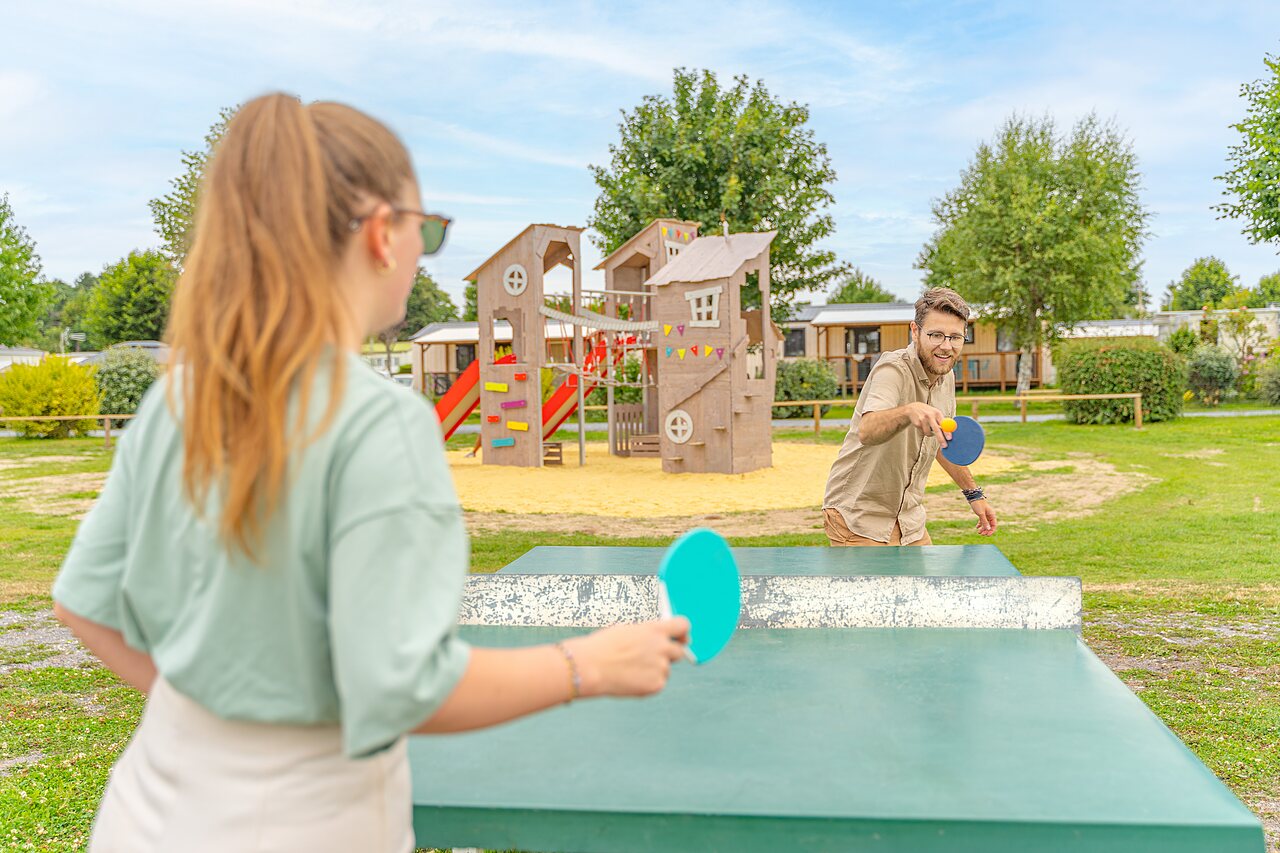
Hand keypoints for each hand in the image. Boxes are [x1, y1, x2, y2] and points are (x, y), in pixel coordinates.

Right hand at [564, 618, 689, 697]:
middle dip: (670, 654)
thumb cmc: (603, 646)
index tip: (680, 637)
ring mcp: (660, 667)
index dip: (682, 632)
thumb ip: (646, 633)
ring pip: (665, 669)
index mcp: (654, 630)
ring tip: (630, 669)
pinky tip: (630, 679)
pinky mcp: (656, 685)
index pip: (682, 626)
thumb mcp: (627, 629)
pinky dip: (647, 682)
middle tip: (653, 657)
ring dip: (654, 669)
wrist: (591, 666)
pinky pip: (657, 683)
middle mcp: (661, 647)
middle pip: (679, 651)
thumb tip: (656, 637)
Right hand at [904, 402, 948, 446]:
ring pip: (928, 433)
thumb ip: (941, 421)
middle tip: (944, 445)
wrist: (913, 408)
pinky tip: (922, 425)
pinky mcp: (917, 423)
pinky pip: (922, 432)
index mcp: (937, 413)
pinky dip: (923, 431)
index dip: (947, 431)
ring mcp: (923, 420)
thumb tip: (948, 431)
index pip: (944, 423)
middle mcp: (930, 416)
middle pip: (937, 429)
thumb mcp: (935, 413)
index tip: (949, 438)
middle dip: (941, 439)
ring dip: (930, 434)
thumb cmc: (927, 412)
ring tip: (929, 429)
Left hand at [971, 499, 996, 535]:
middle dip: (986, 531)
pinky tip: (977, 527)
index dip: (991, 531)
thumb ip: (984, 522)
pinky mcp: (982, 514)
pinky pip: (982, 521)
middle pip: (990, 525)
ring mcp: (986, 515)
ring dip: (983, 529)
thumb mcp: (981, 514)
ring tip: (979, 533)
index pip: (994, 525)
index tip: (987, 535)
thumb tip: (988, 529)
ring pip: (986, 524)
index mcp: (992, 515)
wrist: (974, 498)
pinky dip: (980, 524)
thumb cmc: (978, 505)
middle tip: (982, 534)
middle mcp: (990, 515)